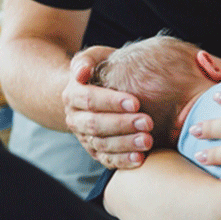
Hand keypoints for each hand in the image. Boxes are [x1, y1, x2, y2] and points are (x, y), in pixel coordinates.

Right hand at [62, 45, 153, 168]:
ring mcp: (84, 137)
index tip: (136, 102)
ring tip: (148, 140)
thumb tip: (81, 72)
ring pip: (102, 144)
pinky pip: (107, 159)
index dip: (112, 102)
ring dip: (126, 144)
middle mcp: (75, 119)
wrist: (89, 93)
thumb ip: (86, 60)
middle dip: (122, 124)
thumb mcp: (93, 58)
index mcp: (73, 95)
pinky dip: (123, 161)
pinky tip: (140, 158)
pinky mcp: (95, 151)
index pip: (90, 99)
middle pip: (96, 124)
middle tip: (148, 122)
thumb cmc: (99, 71)